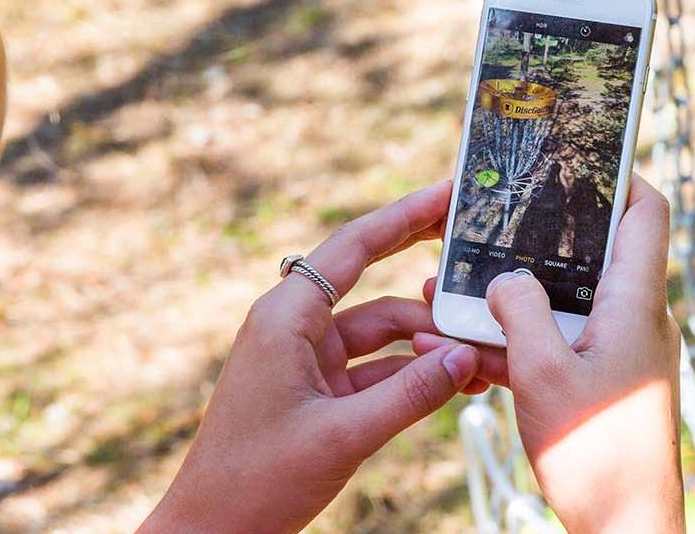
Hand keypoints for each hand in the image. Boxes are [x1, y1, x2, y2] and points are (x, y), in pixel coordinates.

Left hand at [140, 182, 478, 533]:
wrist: (213, 533)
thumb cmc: (256, 481)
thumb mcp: (343, 436)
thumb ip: (410, 394)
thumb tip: (464, 357)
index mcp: (286, 318)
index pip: (354, 246)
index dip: (404, 215)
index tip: (448, 194)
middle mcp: (296, 328)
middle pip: (372, 277)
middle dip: (423, 266)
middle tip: (476, 245)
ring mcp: (308, 359)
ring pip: (383, 330)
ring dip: (429, 339)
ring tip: (481, 353)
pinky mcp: (318, 391)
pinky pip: (378, 367)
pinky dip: (415, 371)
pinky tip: (456, 380)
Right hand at [416, 175, 683, 533]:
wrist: (627, 527)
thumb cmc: (597, 452)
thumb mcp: (542, 374)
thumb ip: (519, 312)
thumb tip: (504, 277)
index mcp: (635, 303)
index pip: (646, 213)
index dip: (618, 175)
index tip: (576, 154)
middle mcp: (636, 318)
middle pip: (593, 254)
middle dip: (536, 241)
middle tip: (485, 227)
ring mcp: (622, 351)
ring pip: (566, 304)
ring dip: (515, 300)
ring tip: (452, 296)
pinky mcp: (604, 382)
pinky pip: (561, 345)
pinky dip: (521, 343)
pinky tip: (471, 354)